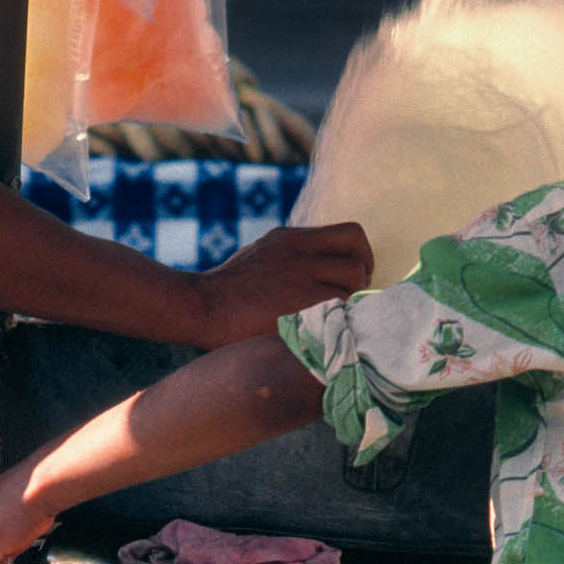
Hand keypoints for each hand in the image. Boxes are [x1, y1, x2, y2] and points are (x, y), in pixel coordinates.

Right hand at [188, 220, 371, 345]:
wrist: (199, 306)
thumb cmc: (224, 293)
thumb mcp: (260, 259)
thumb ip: (290, 260)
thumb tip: (320, 275)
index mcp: (290, 238)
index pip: (349, 233)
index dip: (361, 255)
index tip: (353, 277)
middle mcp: (299, 249)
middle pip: (358, 251)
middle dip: (363, 276)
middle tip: (352, 298)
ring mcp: (301, 273)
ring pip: (354, 280)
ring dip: (352, 301)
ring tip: (335, 317)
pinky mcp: (302, 301)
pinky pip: (342, 306)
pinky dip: (342, 319)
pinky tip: (327, 331)